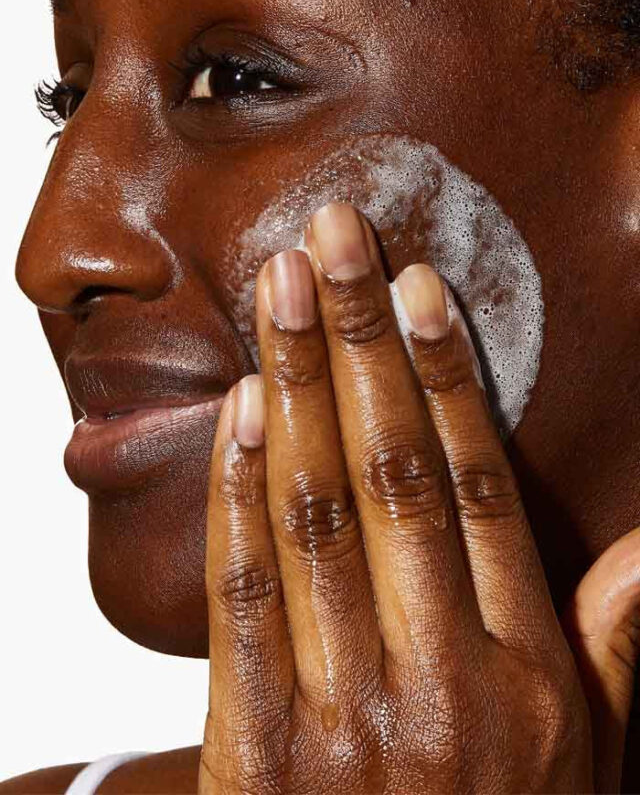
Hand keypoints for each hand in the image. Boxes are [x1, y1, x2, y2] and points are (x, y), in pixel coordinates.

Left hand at [199, 202, 639, 793]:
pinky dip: (237, 496)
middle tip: (332, 240)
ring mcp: (345, 713)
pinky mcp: (260, 749)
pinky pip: (243, 600)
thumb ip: (614, 652)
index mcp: (526, 674)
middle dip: (357, 342)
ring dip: (293, 387)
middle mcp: (441, 677)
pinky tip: (236, 410)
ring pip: (315, 515)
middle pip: (392, 471)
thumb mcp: (587, 761)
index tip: (416, 288)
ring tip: (278, 289)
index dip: (447, 376)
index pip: (478, 487)